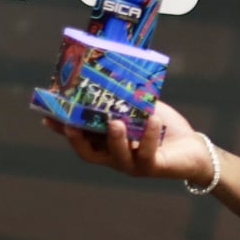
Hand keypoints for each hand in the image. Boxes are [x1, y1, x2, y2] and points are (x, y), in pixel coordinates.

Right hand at [46, 99, 215, 189]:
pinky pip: (147, 154)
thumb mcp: (140, 109)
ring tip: (114, 122)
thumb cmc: (162, 127)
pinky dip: (148, 136)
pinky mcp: (153, 168)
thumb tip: (109, 71)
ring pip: (117, 157)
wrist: (193, 149)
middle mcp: (115, 157)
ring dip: (114, 139)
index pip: (80, 138)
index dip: (62, 130)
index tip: (47, 116)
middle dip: (78, 140)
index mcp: (107, 144)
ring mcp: (133, 165)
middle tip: (72, 124)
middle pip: (89, 154)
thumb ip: (124, 98)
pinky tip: (151, 120)